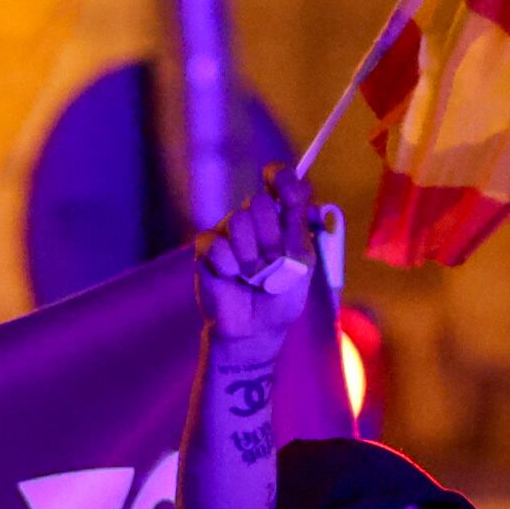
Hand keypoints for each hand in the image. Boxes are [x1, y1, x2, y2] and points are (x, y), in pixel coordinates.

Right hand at [194, 166, 316, 350]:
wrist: (256, 329)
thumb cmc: (281, 296)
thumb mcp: (303, 262)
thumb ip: (300, 226)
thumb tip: (301, 189)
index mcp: (280, 217)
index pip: (280, 179)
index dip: (283, 179)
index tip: (289, 194)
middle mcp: (253, 219)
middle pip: (259, 203)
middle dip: (271, 238)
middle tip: (273, 263)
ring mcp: (228, 232)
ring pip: (237, 221)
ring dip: (250, 256)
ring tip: (253, 276)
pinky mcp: (206, 249)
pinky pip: (216, 244)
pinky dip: (228, 265)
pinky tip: (231, 278)